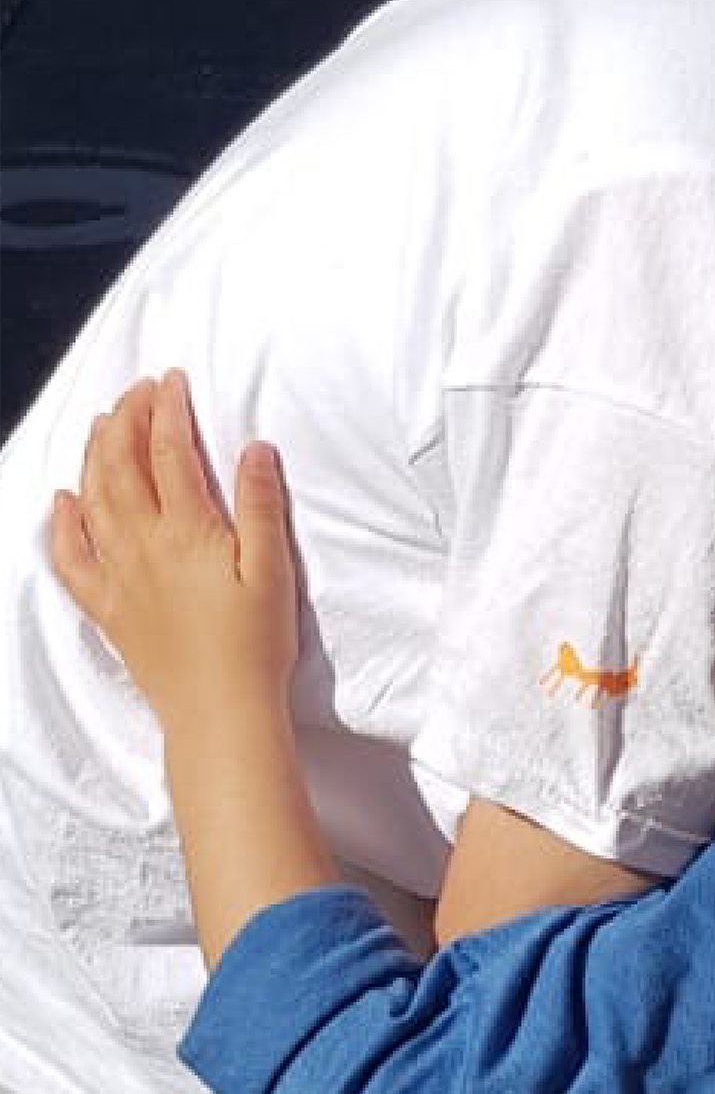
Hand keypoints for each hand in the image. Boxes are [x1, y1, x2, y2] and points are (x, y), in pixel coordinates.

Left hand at [49, 372, 299, 736]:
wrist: (219, 712)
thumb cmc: (255, 645)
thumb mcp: (273, 569)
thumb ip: (260, 505)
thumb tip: (254, 449)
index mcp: (186, 531)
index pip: (170, 452)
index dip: (168, 409)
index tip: (171, 380)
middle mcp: (142, 546)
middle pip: (121, 466)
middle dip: (125, 419)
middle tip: (137, 391)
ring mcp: (118, 576)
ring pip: (92, 500)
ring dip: (93, 455)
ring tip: (101, 425)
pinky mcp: (107, 607)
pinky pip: (71, 558)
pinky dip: (62, 524)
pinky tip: (62, 500)